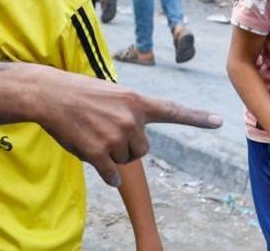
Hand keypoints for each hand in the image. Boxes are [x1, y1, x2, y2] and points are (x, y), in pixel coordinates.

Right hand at [34, 71, 221, 186]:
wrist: (49, 94)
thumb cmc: (77, 93)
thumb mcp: (111, 94)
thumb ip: (130, 112)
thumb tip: (136, 144)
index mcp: (136, 101)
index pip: (172, 111)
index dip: (197, 118)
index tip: (219, 122)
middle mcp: (131, 118)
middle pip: (142, 149)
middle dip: (126, 146)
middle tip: (103, 129)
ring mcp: (115, 136)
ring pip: (125, 161)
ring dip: (111, 155)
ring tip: (91, 134)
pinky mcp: (98, 153)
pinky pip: (111, 175)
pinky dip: (105, 172)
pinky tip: (91, 155)